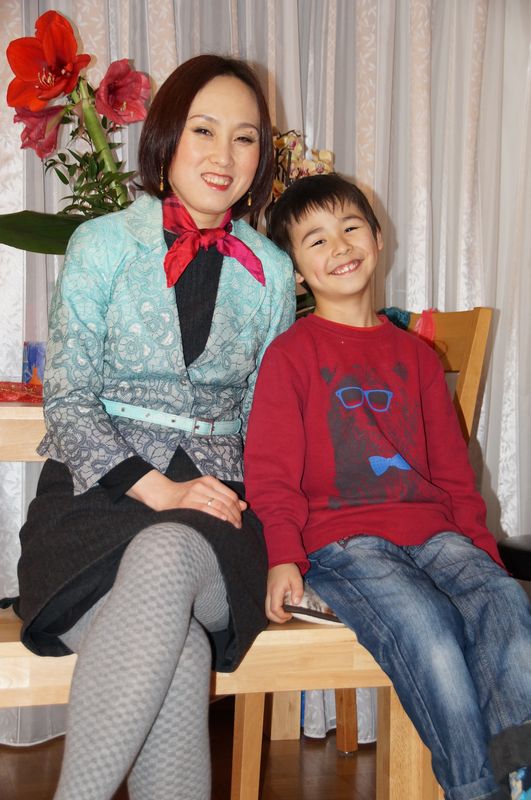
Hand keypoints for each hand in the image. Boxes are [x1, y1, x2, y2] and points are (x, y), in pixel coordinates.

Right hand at [127, 469, 246, 527]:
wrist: (165, 494)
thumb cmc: (187, 495)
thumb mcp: (207, 492)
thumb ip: (225, 497)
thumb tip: (244, 506)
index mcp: (209, 480)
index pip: (230, 494)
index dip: (237, 507)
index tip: (240, 517)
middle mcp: (203, 485)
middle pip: (227, 501)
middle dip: (235, 514)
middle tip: (239, 525)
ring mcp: (195, 493)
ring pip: (219, 506)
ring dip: (229, 517)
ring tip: (233, 526)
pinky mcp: (188, 503)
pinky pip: (207, 510)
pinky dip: (217, 515)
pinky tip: (223, 521)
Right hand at [266, 563, 303, 622]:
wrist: (279, 559)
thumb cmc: (288, 569)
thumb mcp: (296, 578)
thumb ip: (297, 591)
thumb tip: (296, 603)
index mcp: (275, 591)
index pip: (274, 609)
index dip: (282, 616)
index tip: (290, 614)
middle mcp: (268, 593)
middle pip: (268, 612)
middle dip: (278, 619)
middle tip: (288, 617)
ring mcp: (267, 592)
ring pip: (267, 609)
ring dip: (275, 614)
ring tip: (286, 613)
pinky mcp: (268, 591)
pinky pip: (268, 604)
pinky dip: (274, 609)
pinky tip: (282, 606)